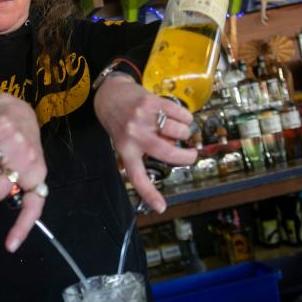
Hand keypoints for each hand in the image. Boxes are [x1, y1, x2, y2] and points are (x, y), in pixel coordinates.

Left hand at [93, 74, 196, 212]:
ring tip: (177, 130)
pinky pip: (181, 114)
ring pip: (179, 132)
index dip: (150, 194)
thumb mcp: (123, 141)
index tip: (161, 207)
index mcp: (125, 150)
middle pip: (168, 153)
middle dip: (186, 157)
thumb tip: (173, 152)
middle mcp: (134, 135)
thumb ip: (143, 150)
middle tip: (191, 156)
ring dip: (184, 133)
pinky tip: (180, 118)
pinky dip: (186, 118)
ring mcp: (143, 118)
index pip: (137, 177)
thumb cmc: (119, 121)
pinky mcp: (153, 102)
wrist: (110, 93)